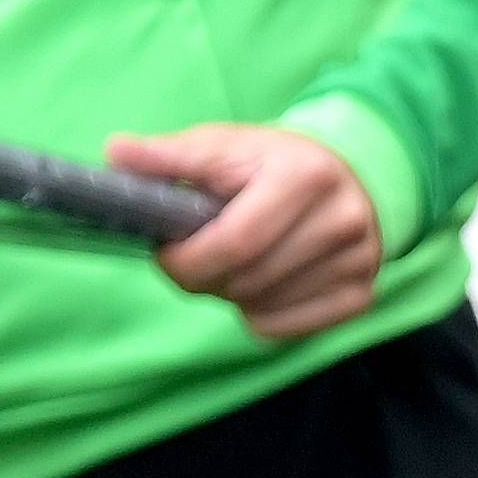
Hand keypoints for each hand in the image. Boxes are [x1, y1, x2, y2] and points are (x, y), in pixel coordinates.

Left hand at [116, 121, 388, 337]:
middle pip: (246, 280)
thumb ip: (169, 155)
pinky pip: (284, 330)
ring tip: (232, 263)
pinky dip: (258, 315)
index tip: (165, 253)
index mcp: (306, 176)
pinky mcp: (362, 294)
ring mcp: (359, 261)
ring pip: (262, 307)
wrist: (346, 175)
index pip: (237, 243)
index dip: (187, 261)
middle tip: (195, 258)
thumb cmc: (270, 163)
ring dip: (229, 295)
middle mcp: (343, 219)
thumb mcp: (222, 147)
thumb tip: (116, 151)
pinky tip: (261, 282)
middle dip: (203, 278)